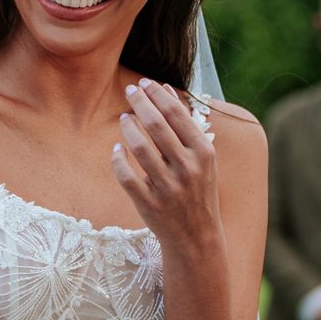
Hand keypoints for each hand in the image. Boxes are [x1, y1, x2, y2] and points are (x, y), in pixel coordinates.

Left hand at [110, 79, 218, 248]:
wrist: (197, 236)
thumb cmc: (198, 189)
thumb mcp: (202, 158)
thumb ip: (186, 125)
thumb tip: (167, 90)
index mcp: (204, 153)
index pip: (177, 114)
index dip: (157, 94)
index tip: (144, 83)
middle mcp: (188, 169)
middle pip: (156, 125)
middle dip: (140, 102)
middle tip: (129, 90)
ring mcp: (168, 188)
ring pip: (139, 148)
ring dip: (128, 127)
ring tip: (125, 117)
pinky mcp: (149, 204)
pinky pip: (126, 176)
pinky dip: (118, 159)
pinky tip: (117, 149)